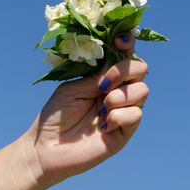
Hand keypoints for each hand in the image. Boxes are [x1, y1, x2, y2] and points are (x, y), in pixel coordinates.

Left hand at [24, 33, 148, 183]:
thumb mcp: (74, 88)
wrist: (46, 148)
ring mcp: (123, 111)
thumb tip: (118, 59)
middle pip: (141, 69)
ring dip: (120, 96)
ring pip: (142, 91)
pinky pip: (136, 115)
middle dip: (124, 71)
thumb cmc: (55, 116)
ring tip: (100, 109)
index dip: (127, 44)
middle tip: (103, 85)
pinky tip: (102, 126)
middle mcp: (117, 91)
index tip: (120, 40)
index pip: (124, 56)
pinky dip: (119, 116)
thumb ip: (97, 75)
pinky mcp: (125, 132)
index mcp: (104, 78)